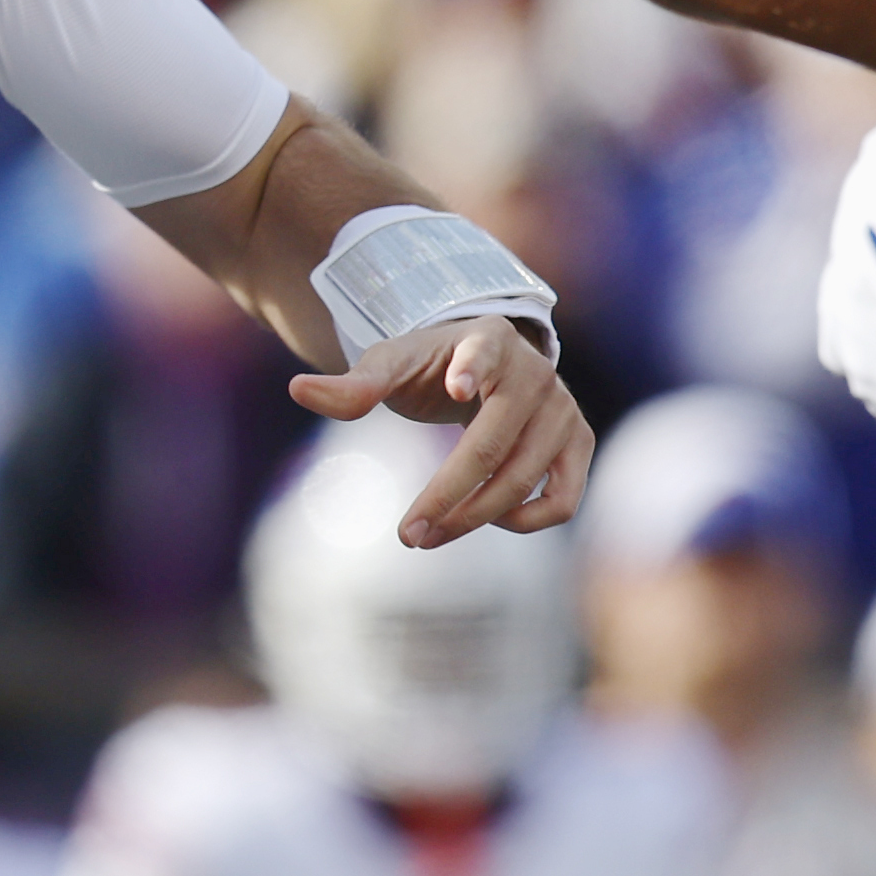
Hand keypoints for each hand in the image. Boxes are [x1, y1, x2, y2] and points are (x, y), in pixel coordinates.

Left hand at [287, 316, 591, 542]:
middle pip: (492, 446)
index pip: (482, 353)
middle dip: (447, 496)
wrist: (486, 367)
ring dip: (475, 518)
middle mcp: (536, 373)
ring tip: (428, 536)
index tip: (455, 384)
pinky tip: (487, 520)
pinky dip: (529, 521)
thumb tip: (298, 389)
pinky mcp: (578, 445)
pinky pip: (564, 499)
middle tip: (407, 536)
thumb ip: (352, 384)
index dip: (471, 367)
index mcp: (488, 339)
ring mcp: (563, 411)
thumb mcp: (390, 365)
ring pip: (525, 482)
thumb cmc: (431, 366)